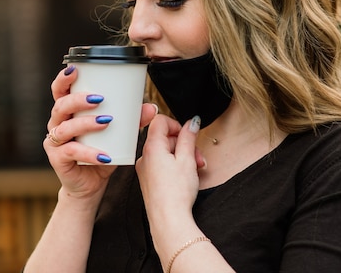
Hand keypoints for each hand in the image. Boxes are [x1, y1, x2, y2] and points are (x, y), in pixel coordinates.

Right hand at [45, 65, 157, 200]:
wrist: (90, 184)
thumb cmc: (100, 152)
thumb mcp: (117, 134)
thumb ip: (131, 120)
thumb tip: (151, 108)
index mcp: (68, 111)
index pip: (60, 90)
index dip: (63, 79)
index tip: (75, 69)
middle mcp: (57, 123)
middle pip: (60, 105)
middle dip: (78, 99)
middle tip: (99, 98)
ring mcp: (55, 142)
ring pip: (65, 127)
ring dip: (86, 123)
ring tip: (106, 121)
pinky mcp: (57, 159)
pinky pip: (71, 152)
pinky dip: (89, 153)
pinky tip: (104, 155)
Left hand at [136, 115, 204, 229]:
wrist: (168, 220)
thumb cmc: (175, 193)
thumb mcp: (187, 159)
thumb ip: (188, 137)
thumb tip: (191, 123)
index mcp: (152, 147)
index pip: (160, 121)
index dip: (176, 124)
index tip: (188, 134)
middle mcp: (145, 156)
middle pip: (165, 137)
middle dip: (183, 144)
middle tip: (196, 156)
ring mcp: (145, 169)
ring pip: (165, 152)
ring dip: (182, 156)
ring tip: (194, 168)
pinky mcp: (149, 180)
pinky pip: (161, 164)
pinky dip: (174, 166)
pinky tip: (185, 176)